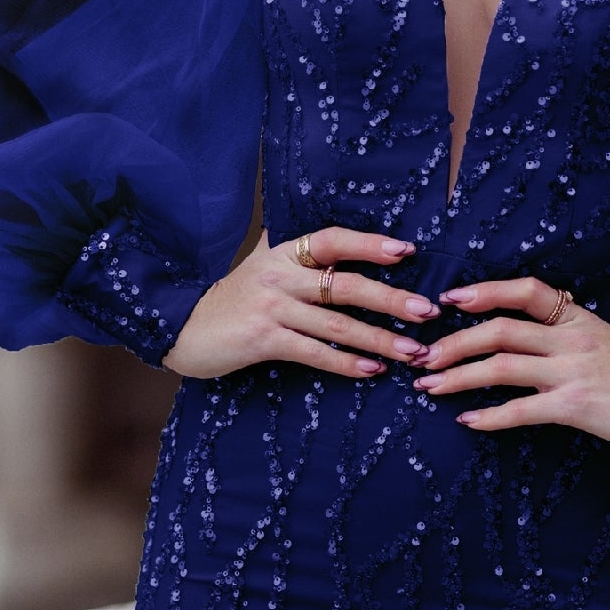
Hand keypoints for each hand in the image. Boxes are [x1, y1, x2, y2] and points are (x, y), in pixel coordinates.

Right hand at [161, 225, 438, 379]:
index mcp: (283, 252)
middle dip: (390, 298)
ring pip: (335, 323)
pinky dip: (346, 362)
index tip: (406, 251)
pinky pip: (313, 352)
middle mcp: (278, 274)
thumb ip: (297, 254)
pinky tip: (373, 370)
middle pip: (343, 284)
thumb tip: (343, 244)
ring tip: (413, 350)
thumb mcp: (261, 264)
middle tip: (427, 311)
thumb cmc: (232, 298)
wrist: (181, 327)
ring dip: (379, 338)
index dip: (369, 244)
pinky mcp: (261, 340)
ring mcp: (270, 307)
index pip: (332, 240)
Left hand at [411, 277, 609, 456]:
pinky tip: (467, 421)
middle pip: (499, 329)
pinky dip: (488, 416)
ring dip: (458, 376)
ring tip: (430, 387)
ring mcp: (570, 371)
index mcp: (579, 319)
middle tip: (423, 356)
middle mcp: (570, 338)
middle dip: (454, 342)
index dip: (485, 291)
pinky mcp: (573, 405)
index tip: (452, 299)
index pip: (526, 290)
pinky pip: (519, 409)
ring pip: (500, 366)